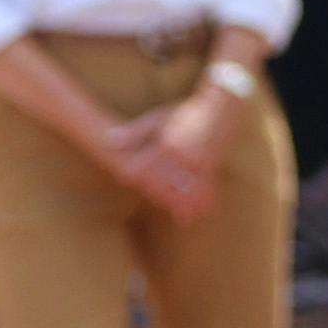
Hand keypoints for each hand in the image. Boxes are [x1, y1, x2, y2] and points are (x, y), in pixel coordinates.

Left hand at [135, 81, 242, 212]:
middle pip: (171, 181)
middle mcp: (186, 156)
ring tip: (183, 221)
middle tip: (157, 210)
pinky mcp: (213, 165)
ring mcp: (202, 162)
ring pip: (193, 189)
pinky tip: (202, 212)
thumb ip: (134, 133)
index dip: (136, 169)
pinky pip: (209, 186)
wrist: (220, 107)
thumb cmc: (184, 112)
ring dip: (188, 205)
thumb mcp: (157, 119)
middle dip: (163, 196)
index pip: (148, 161)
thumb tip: (107, 141)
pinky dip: (205, 199)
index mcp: (169, 144)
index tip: (123, 177)